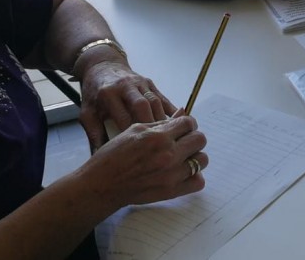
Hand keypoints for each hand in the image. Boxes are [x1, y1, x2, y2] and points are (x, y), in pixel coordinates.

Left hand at [79, 61, 175, 150]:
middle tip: (156, 145)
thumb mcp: (87, 113)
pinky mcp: (150, 83)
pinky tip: (177, 125)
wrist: (103, 66)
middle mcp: (126, 86)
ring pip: (155, 102)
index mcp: (108, 94)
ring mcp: (140, 83)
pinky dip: (170, 111)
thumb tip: (99, 157)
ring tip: (167, 139)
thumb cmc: (94, 94)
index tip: (135, 151)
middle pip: (143, 106)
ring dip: (162, 120)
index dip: (130, 135)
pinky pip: (163, 98)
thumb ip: (94, 134)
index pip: (122, 116)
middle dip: (151, 126)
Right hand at [81, 115, 207, 208]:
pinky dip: (193, 176)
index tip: (181, 128)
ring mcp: (172, 174)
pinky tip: (182, 172)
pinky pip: (198, 182)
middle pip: (200, 139)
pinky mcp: (171, 191)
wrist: (102, 184)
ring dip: (195, 156)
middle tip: (182, 141)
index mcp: (158, 137)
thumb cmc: (114, 155)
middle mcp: (168, 155)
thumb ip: (161, 123)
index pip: (189, 123)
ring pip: (202, 160)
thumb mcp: (134, 130)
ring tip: (182, 157)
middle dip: (192, 137)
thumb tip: (182, 113)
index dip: (186, 123)